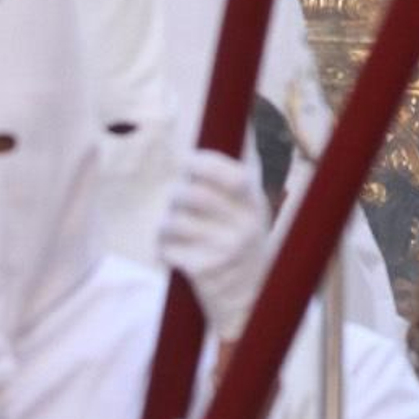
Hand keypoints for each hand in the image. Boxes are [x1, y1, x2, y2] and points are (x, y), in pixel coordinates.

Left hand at [156, 148, 268, 340]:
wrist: (251, 299)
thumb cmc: (245, 242)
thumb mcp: (253, 207)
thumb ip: (241, 171)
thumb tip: (244, 119)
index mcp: (255, 203)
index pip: (230, 175)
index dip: (203, 163)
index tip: (189, 162)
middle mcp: (244, 225)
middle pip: (192, 196)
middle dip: (176, 196)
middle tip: (177, 201)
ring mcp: (224, 250)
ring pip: (174, 222)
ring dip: (166, 226)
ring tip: (173, 231)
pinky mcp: (204, 272)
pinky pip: (168, 250)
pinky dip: (163, 250)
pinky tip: (173, 254)